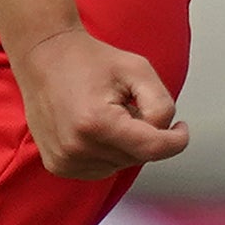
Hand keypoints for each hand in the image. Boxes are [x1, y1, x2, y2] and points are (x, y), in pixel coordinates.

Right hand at [15, 28, 187, 179]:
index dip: (176, 140)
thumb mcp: (138, 69)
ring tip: (106, 114)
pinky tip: (93, 128)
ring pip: (121, 165)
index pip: (153, 149)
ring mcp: (65, 160)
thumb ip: (161, 104)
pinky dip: (106, 152)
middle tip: (127, 105)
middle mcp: (78, 147)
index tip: (181, 128)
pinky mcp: (58, 166)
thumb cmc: (89, 60)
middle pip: (137, 156)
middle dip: (142, 134)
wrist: (43, 56)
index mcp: (97, 123)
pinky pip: (101, 168)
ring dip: (123, 144)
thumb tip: (166, 134)